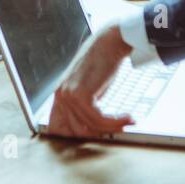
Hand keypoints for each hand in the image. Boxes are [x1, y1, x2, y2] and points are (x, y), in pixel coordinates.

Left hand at [47, 23, 134, 137]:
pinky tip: (127, 118)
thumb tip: (90, 132)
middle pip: (77, 133)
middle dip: (99, 134)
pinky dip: (116, 122)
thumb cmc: (102, 65)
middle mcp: (60, 97)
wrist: (109, 43)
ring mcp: (69, 96)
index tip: (96, 138)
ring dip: (113, 128)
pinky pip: (99, 119)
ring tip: (127, 122)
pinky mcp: (81, 94)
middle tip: (117, 129)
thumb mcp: (88, 89)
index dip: (74, 139)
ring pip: (91, 127)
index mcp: (59, 97)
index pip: (57, 130)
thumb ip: (83, 109)